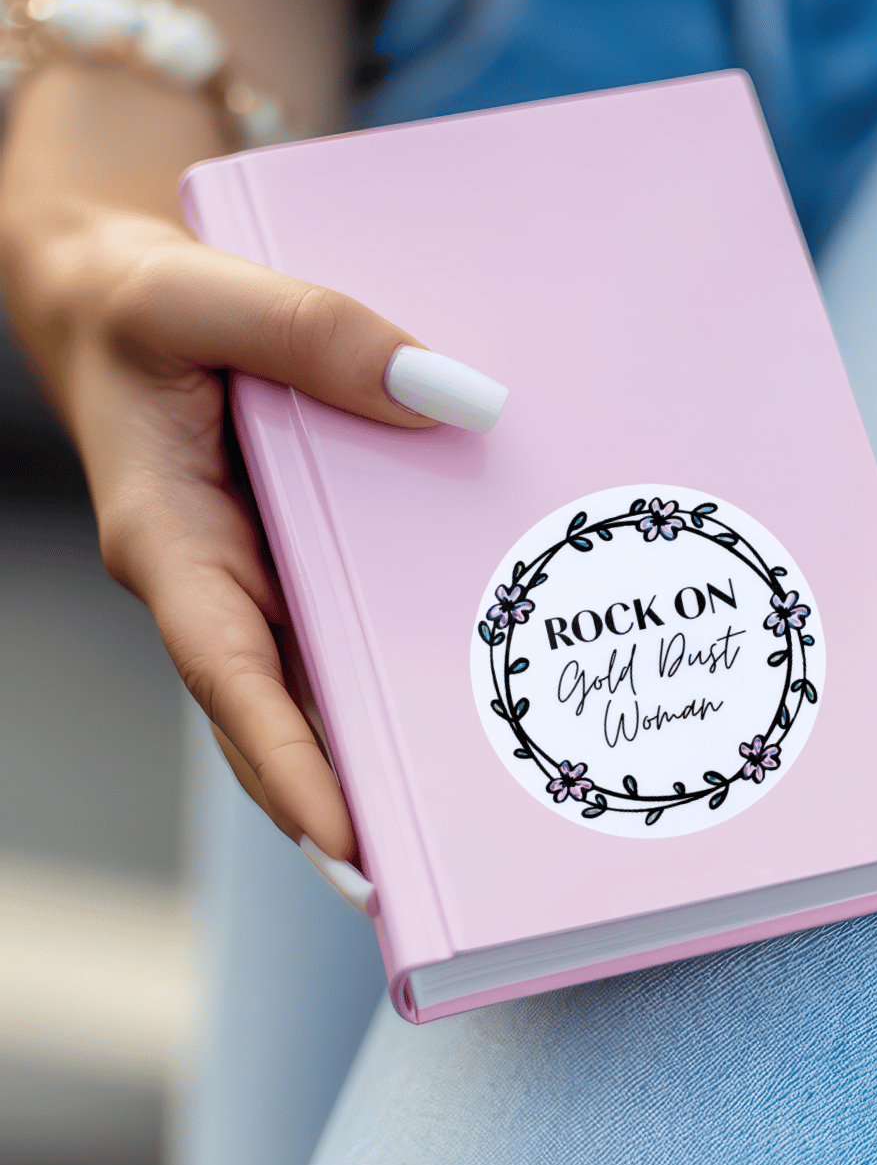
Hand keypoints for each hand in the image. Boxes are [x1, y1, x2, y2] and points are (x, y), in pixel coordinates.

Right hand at [2, 193, 433, 857]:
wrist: (119, 292)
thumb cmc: (136, 303)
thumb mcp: (199, 295)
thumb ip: (309, 334)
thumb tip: (452, 398)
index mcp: (172, 545)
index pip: (229, 677)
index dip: (286, 764)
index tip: (347, 845)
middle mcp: (219, 581)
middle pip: (284, 712)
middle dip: (347, 795)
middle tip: (435, 871)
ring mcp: (261, 574)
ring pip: (321, 677)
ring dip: (380, 739)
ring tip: (469, 805)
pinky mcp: (297, 550)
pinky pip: (347, 615)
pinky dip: (394, 653)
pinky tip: (469, 667)